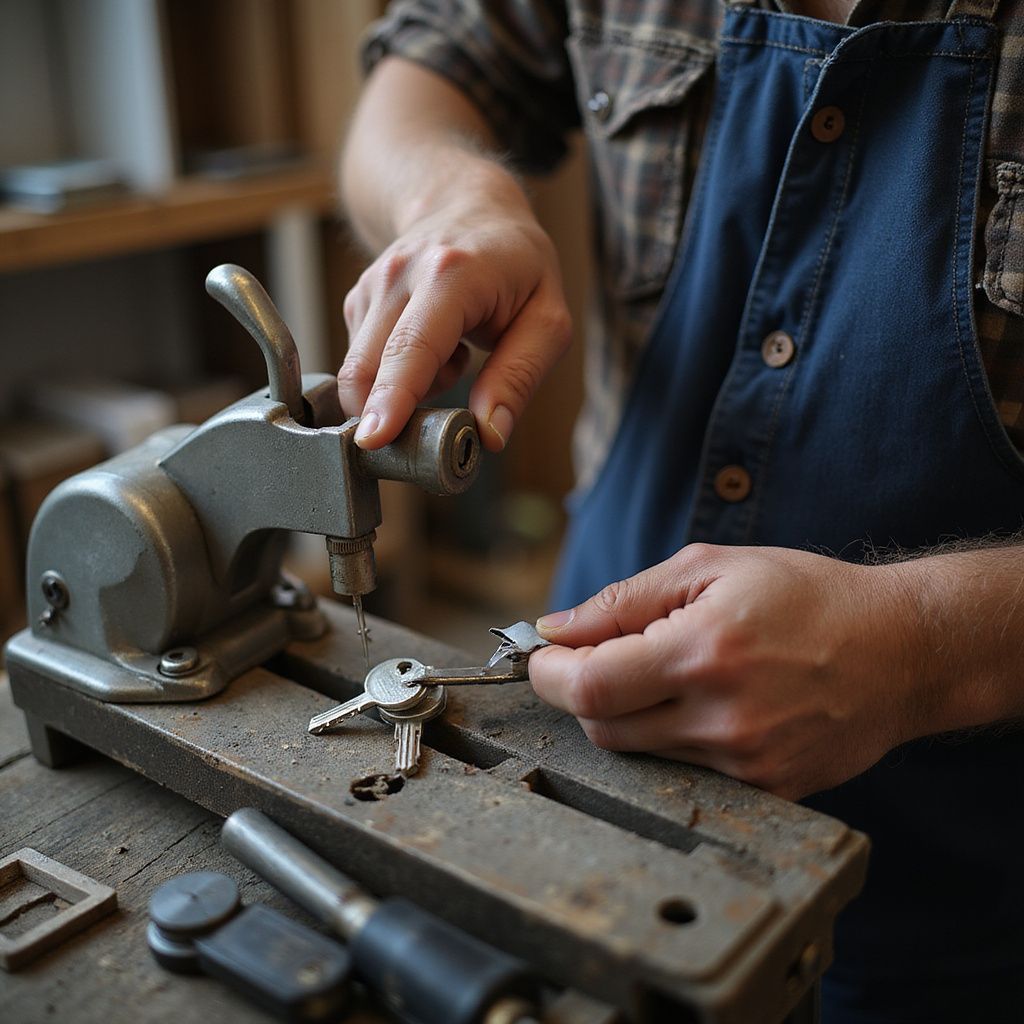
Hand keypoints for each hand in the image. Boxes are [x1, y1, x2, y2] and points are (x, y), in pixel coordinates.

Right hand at [337, 169, 571, 452]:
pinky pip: (363, 363)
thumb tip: (489, 434)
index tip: (373, 440)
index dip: (393, 398)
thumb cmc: (517, 267)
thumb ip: (519, 377)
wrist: (468, 206)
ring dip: (401, 393)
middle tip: (426, 437)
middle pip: (369, 366)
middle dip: (382, 417)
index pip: (413, 347)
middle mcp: (400, 275)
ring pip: (361, 371)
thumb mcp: (548, 321)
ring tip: (452, 361)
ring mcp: (372, 286)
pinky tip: (430, 349)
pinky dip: (394, 376)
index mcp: (452, 274)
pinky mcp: (357, 301)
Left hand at [529, 543, 924, 799]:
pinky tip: (702, 707)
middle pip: (602, 728)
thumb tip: (556, 628)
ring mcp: (746, 764)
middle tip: (602, 658)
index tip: (547, 656)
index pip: (587, 687)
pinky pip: (683, 772)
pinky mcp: (766, 791)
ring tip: (665, 674)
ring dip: (627, 714)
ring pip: (639, 753)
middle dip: (583, 692)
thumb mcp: (712, 568)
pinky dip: (671, 740)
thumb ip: (624, 600)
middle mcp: (722, 718)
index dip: (549, 674)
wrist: (900, 650)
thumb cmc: (806, 596)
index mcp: (703, 652)